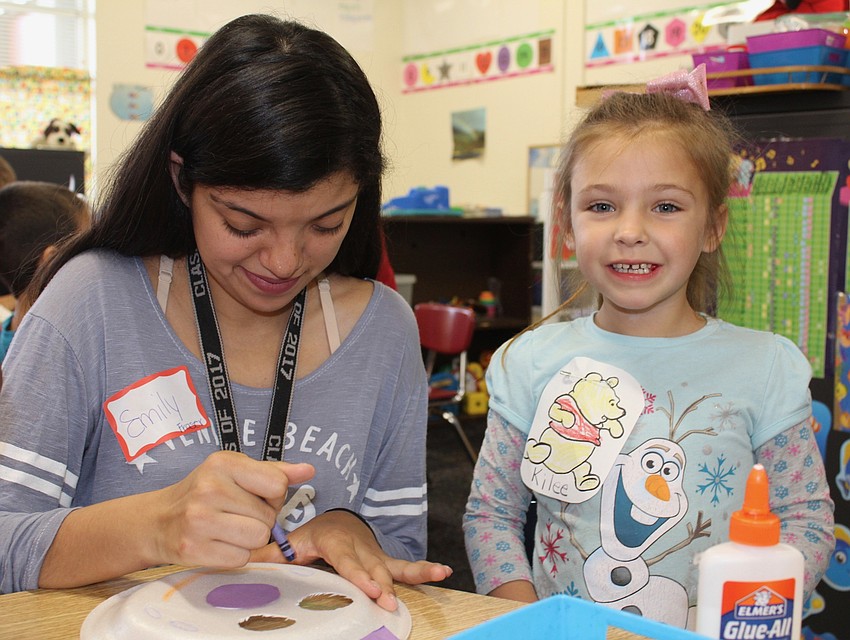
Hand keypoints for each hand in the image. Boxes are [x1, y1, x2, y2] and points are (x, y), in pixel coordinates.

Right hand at [149, 450, 313, 567]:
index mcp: (223, 463)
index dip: (273, 495)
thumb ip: (275, 471)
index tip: (255, 495)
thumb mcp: (236, 471)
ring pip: (258, 538)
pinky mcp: (193, 549)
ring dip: (250, 539)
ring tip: (229, 528)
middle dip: (260, 519)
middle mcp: (209, 488)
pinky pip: (241, 559)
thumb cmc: (204, 493)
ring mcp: (199, 520)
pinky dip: (235, 555)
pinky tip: (218, 542)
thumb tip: (308, 470)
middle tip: (236, 514)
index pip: (277, 484)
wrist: (158, 520)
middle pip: (269, 516)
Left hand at [252, 510, 451, 610]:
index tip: (369, 588)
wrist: (333, 520)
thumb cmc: (309, 534)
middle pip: (372, 567)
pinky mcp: (383, 560)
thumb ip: (270, 551)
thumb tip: (247, 558)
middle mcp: (358, 545)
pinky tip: (443, 571)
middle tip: (388, 601)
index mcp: (332, 539)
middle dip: (381, 584)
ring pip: (391, 566)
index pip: (346, 558)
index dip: (357, 573)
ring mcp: (373, 553)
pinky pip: (404, 566)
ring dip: (411, 574)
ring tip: (435, 575)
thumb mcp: (288, 539)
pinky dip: (424, 569)